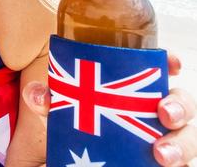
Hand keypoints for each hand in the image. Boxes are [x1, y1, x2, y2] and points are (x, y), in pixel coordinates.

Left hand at [23, 51, 196, 166]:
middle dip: (180, 105)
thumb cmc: (79, 129)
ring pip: (189, 137)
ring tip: (162, 154)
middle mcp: (154, 112)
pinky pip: (184, 163)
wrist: (76, 162)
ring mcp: (163, 138)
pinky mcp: (164, 163)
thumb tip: (37, 93)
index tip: (173, 63)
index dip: (170, 63)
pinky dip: (181, 164)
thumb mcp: (63, 114)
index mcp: (134, 90)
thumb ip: (50, 102)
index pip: (159, 71)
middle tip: (165, 113)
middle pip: (182, 102)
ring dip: (182, 143)